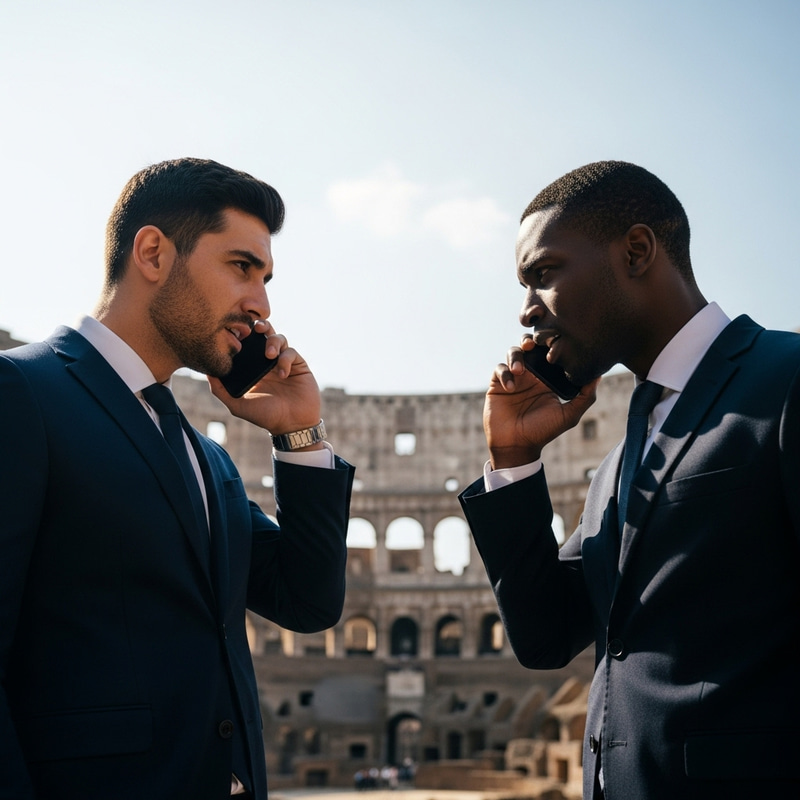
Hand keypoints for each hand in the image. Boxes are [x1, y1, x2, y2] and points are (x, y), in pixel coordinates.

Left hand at [208, 320, 322, 441]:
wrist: (292, 425)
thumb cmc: (265, 416)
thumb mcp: (237, 405)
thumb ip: (220, 390)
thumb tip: (206, 372)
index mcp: (251, 368)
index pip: (245, 344)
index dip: (241, 334)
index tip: (235, 332)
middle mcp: (266, 362)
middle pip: (262, 334)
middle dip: (258, 326)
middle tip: (255, 329)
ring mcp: (282, 361)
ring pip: (278, 337)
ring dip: (273, 341)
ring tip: (269, 355)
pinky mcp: (298, 364)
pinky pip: (291, 352)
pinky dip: (285, 358)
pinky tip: (282, 373)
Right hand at [484, 335, 598, 469]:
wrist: (516, 446)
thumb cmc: (543, 432)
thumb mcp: (568, 415)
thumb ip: (585, 397)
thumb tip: (599, 375)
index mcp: (548, 378)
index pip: (549, 353)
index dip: (551, 344)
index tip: (555, 342)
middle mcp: (531, 375)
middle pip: (529, 346)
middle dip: (530, 340)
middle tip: (532, 344)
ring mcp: (514, 378)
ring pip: (513, 352)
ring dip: (515, 356)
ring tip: (520, 370)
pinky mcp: (498, 384)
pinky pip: (499, 369)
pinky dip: (505, 373)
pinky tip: (511, 388)